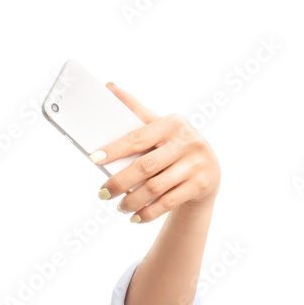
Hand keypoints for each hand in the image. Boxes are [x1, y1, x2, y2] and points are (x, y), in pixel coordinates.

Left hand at [92, 82, 220, 222]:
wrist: (209, 170)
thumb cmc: (174, 146)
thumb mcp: (159, 126)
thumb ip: (135, 111)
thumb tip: (108, 87)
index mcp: (172, 123)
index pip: (137, 137)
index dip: (114, 149)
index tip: (94, 159)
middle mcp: (186, 141)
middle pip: (144, 167)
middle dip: (119, 183)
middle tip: (102, 194)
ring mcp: (196, 163)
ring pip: (155, 188)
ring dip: (131, 201)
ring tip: (118, 207)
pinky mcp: (201, 184)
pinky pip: (167, 203)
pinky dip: (148, 213)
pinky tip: (135, 217)